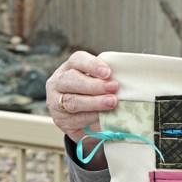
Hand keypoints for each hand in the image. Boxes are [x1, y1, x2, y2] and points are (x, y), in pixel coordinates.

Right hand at [45, 51, 118, 168]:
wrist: (80, 117)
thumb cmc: (92, 94)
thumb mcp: (95, 81)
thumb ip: (105, 78)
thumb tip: (127, 77)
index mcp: (68, 68)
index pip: (77, 60)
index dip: (91, 65)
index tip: (107, 72)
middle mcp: (57, 84)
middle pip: (72, 80)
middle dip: (94, 85)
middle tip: (113, 87)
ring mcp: (55, 103)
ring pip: (73, 101)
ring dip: (94, 102)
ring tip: (112, 102)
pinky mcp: (60, 121)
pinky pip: (75, 119)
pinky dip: (90, 117)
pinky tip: (102, 117)